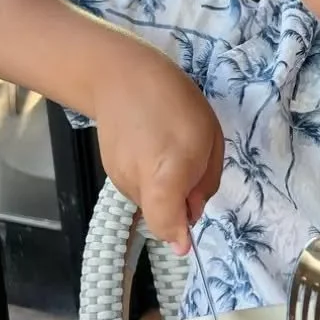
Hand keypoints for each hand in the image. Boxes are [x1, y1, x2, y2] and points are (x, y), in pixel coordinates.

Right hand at [92, 47, 223, 253]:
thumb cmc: (175, 101)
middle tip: (192, 170)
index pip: (167, 225)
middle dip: (179, 206)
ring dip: (165, 190)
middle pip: (161, 216)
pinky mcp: (110, 172)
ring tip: (169, 151)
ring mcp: (119, 179)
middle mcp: (137, 184)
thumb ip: (205, 181)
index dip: (179, 237)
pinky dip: (150, 179)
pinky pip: (138, 187)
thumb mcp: (209, 138)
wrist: (119, 76)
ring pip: (150, 202)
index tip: (188, 242)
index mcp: (166, 176)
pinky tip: (152, 149)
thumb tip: (193, 212)